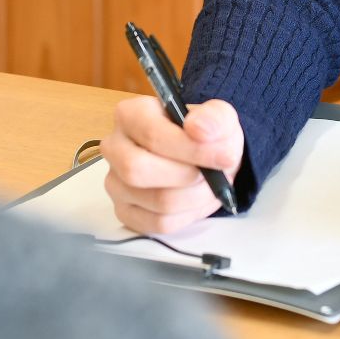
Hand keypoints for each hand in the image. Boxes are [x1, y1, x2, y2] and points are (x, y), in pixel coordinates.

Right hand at [100, 96, 244, 234]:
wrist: (204, 158)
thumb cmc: (204, 135)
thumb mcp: (218, 117)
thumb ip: (213, 117)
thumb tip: (198, 128)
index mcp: (130, 115)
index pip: (151, 134)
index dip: (191, 149)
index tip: (224, 156)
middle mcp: (114, 148)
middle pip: (137, 170)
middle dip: (187, 176)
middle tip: (214, 175)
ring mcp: (116, 183)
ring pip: (155, 201)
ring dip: (195, 197)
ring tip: (212, 186)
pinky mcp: (125, 212)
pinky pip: (159, 224)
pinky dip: (188, 215)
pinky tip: (197, 200)